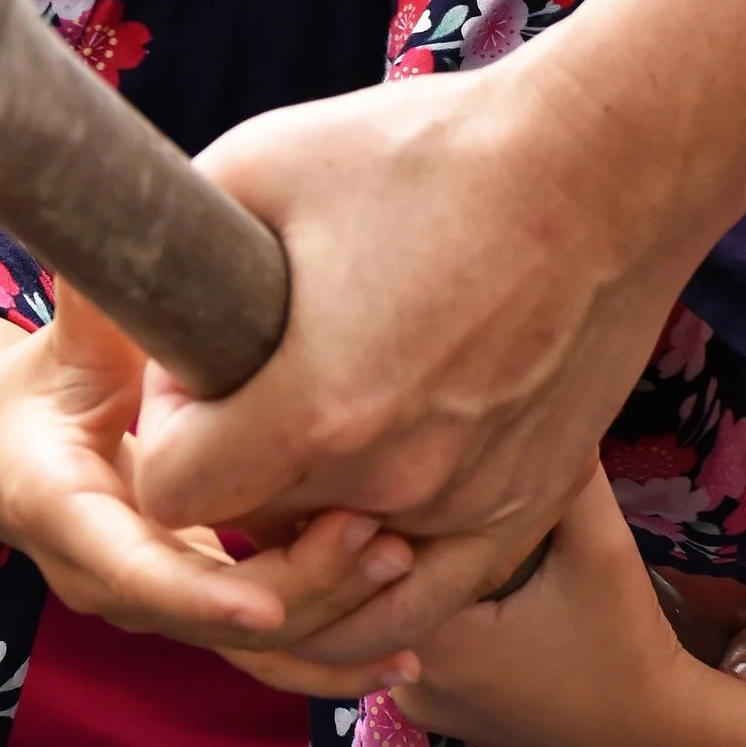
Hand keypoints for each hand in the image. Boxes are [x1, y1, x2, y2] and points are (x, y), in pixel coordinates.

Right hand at [0, 298, 417, 661]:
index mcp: (69, 513)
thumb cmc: (42, 381)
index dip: (202, 597)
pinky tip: (400, 652)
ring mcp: (159, 607)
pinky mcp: (199, 610)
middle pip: (214, 620)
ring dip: (332, 624)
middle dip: (302, 589)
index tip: (267, 603)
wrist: (6, 450)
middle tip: (379, 539)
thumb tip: (133, 229)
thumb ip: (99, 303)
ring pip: (250, 650)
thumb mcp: (67, 342)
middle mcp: (112, 580)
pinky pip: (267, 654)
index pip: (135, 572)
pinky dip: (333, 656)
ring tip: (404, 570)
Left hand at [131, 61, 680, 635]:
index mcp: (314, 410)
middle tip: (266, 378)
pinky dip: (391, 563)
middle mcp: (389, 486)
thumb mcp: (266, 161)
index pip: (173, 490)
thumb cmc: (431, 155)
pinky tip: (377, 511)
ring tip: (323, 429)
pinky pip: (430, 591)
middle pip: (257, 526)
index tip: (200, 372)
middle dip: (241, 463)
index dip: (169, 426)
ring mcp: (465, 512)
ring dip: (316, 516)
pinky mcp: (522, 515)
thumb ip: (180, 240)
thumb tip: (149, 301)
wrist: (596, 173)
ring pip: (342, 568)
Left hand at [389, 470, 713, 746]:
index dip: (367, 495)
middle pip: (359, 585)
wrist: (649, 741)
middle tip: (387, 456)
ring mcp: (413, 696)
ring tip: (405, 490)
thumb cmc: (624, 646)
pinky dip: (403, 587)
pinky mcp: (430, 697)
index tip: (388, 444)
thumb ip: (562, 472)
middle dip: (370, 520)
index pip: (363, 558)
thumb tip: (532, 394)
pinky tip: (427, 541)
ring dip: (384, 554)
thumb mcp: (601, 549)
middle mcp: (406, 679)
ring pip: (371, 609)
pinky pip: (393, 629)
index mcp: (438, 644)